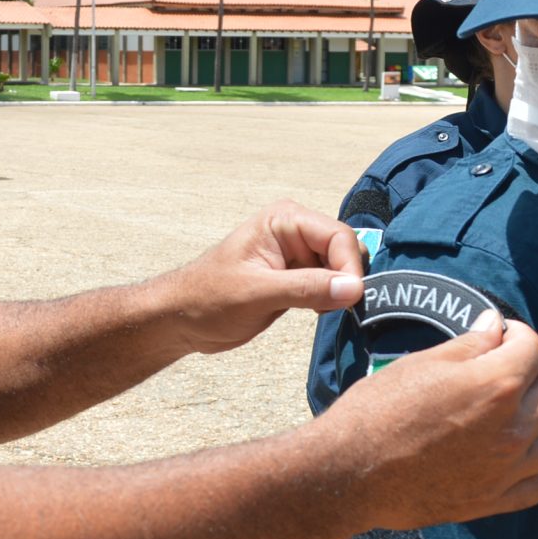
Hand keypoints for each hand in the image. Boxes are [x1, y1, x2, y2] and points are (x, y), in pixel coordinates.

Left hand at [163, 200, 363, 354]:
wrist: (183, 318)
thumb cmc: (209, 298)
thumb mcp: (258, 294)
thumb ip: (306, 288)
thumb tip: (355, 288)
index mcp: (284, 220)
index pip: (339, 236)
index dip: (350, 267)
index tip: (352, 299)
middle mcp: (295, 232)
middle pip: (346, 250)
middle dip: (349, 278)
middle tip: (335, 307)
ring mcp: (298, 255)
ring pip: (343, 269)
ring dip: (342, 291)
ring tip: (320, 310)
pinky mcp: (298, 278)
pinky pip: (332, 284)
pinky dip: (333, 299)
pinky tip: (317, 312)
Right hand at [320, 312, 537, 527]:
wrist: (350, 471)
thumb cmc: (378, 411)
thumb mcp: (422, 364)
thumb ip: (469, 345)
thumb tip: (495, 327)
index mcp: (496, 385)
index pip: (535, 348)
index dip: (518, 335)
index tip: (501, 337)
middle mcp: (513, 428)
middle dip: (533, 374)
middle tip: (503, 373)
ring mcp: (508, 469)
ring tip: (516, 416)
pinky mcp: (494, 500)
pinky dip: (531, 469)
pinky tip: (507, 457)